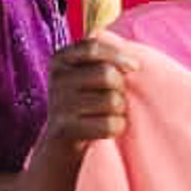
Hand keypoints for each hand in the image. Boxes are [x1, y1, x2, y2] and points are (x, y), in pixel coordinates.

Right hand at [41, 37, 140, 158]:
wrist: (61, 142)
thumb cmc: (84, 103)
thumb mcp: (85, 74)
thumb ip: (104, 59)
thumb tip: (132, 63)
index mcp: (60, 59)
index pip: (93, 47)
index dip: (118, 55)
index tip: (134, 66)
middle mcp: (56, 78)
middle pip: (107, 74)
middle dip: (120, 87)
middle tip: (114, 97)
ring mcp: (59, 103)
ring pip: (112, 101)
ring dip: (119, 110)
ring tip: (107, 114)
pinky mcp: (66, 128)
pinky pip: (109, 124)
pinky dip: (117, 127)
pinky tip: (107, 129)